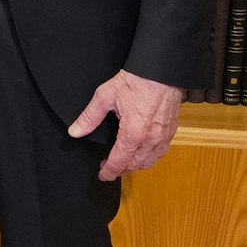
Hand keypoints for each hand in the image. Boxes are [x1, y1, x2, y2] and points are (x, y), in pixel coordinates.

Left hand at [67, 69, 183, 180]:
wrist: (160, 70)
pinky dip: (149, 158)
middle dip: (120, 169)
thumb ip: (89, 117)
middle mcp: (150, 140)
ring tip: (123, 163)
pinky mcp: (171, 132)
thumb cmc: (135, 81)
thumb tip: (75, 131)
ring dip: (135, 166)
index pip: (119, 162)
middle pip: (134, 165)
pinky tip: (141, 155)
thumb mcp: (105, 96)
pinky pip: (160, 153)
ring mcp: (163, 137)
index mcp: (133, 134)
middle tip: (108, 167)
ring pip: (148, 161)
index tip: (102, 175)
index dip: (109, 172)